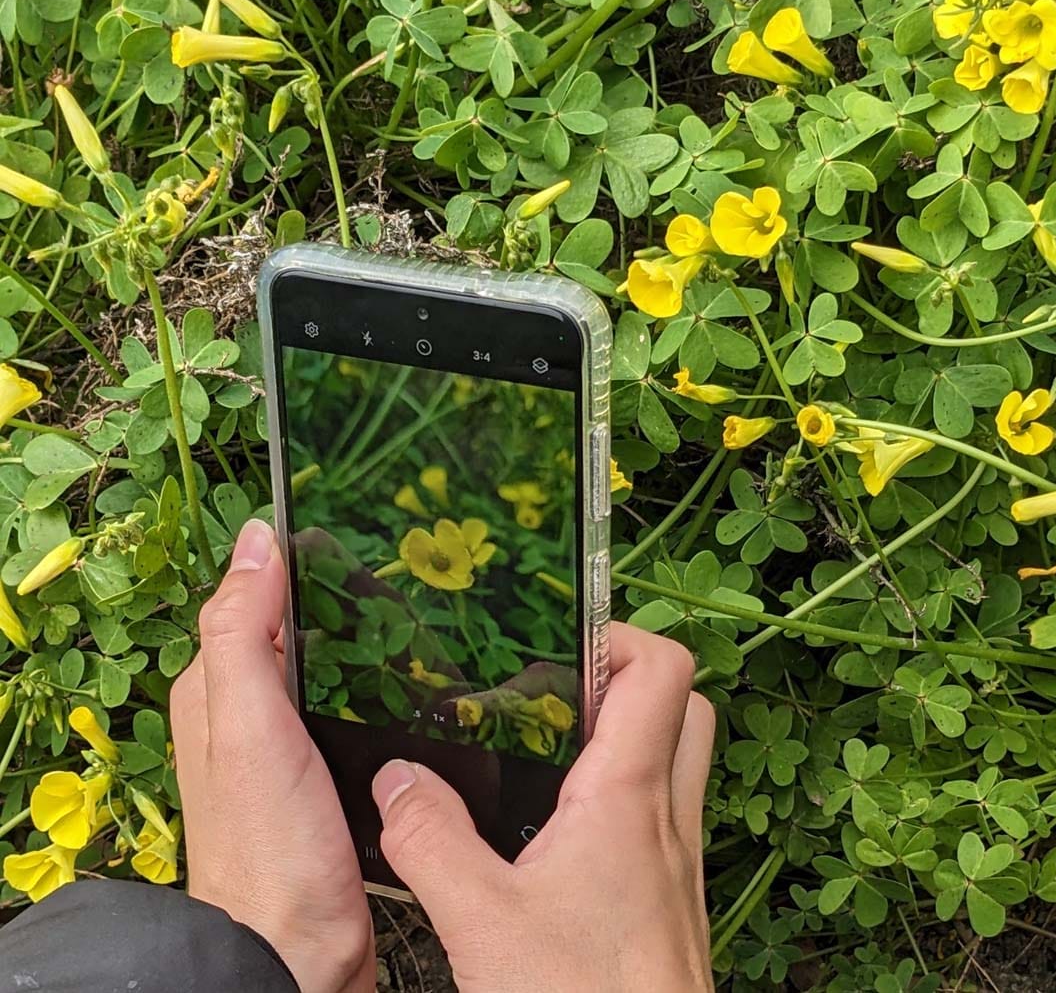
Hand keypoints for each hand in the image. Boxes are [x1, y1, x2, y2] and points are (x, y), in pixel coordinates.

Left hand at [171, 519, 374, 992]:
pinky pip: (348, 706)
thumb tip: (255, 539)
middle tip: (402, 568)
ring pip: (326, 667)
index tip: (349, 529)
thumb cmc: (272, 844)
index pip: (251, 596)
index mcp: (216, 690)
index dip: (293, 560)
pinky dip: (373, 684)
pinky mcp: (326, 771)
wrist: (301, 945)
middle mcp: (247, 713)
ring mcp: (288, 745)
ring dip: (361, 639)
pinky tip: (412, 680)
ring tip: (421, 612)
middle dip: (336, 595)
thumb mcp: (249, 724)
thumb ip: (243, 630)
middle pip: (292, 628)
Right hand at [372, 622, 714, 991]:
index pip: (660, 670)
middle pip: (680, 705)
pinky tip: (555, 832)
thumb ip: (431, 839)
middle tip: (558, 688)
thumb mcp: (482, 922)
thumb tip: (397, 779)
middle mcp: (666, 817)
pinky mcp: (666, 898)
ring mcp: (674, 859)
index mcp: (628, 797)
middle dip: (627, 677)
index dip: (618, 635)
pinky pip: (659, 816)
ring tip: (547, 747)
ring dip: (625, 736)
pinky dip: (618, 796)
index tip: (560, 639)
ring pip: (676, 760)